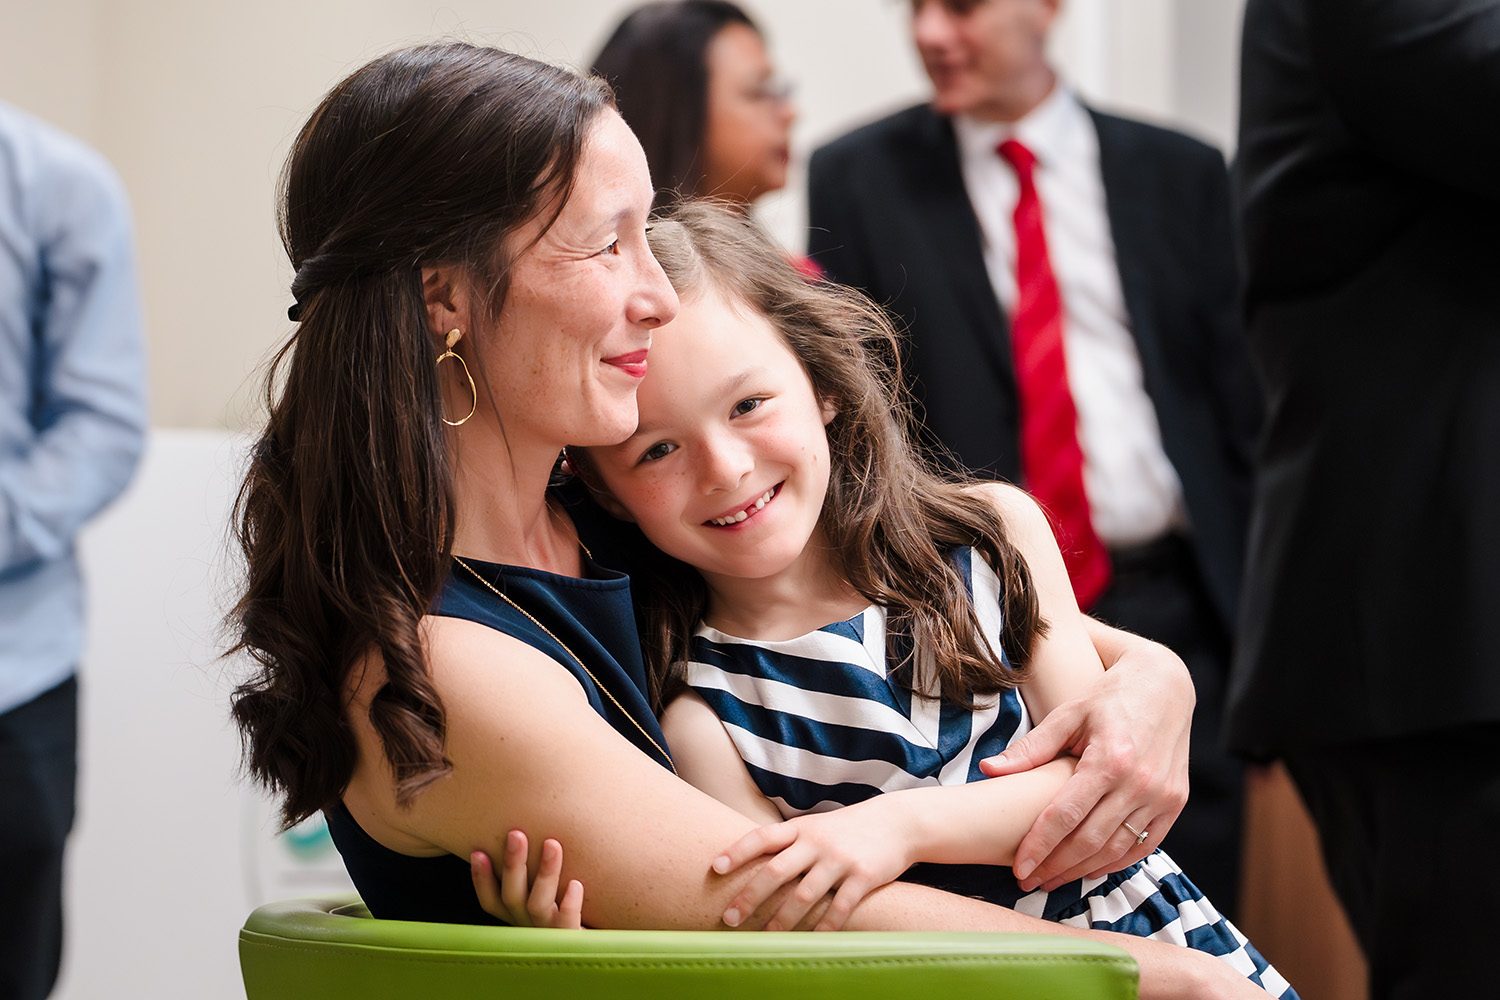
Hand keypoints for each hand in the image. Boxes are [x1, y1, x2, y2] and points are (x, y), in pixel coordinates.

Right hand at [469, 829, 584, 928]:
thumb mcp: (549, 895)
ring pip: (538, 904)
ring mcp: (548, 933)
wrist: (598, 948)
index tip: (477, 851)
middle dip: (512, 864)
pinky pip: (567, 923)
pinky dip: (570, 904)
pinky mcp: (571, 938)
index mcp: (517, 915)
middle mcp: (527, 924)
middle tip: (516, 833)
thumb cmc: (570, 913)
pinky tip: (576, 883)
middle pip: (512, 896)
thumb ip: (536, 874)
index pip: (491, 900)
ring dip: (544, 873)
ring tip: (552, 843)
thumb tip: (534, 825)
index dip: (481, 879)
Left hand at [712, 800, 915, 931]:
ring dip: (782, 919)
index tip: (715, 868)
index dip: (738, 851)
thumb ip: (790, 843)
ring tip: (765, 936)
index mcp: (802, 828)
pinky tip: (810, 940)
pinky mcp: (864, 877)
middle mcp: (818, 842)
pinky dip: (824, 927)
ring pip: (804, 895)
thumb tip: (753, 865)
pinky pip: (839, 908)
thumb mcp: (817, 826)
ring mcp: (840, 860)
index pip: (762, 837)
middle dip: (750, 896)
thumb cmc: (849, 828)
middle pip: (776, 871)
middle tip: (730, 918)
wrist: (898, 822)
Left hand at [979, 622, 1191, 891]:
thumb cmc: (1109, 697)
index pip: (1065, 815)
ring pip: (1117, 849)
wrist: (1164, 684)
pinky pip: (1144, 845)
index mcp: (1109, 759)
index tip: (1018, 867)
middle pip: (1090, 840)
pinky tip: (1090, 868)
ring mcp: (1162, 796)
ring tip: (1052, 880)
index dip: (1039, 846)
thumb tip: (988, 769)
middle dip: (1056, 866)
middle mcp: (1140, 782)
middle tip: (1028, 882)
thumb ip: (1030, 749)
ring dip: (1082, 870)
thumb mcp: (1068, 714)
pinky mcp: (1176, 802)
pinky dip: (1116, 862)